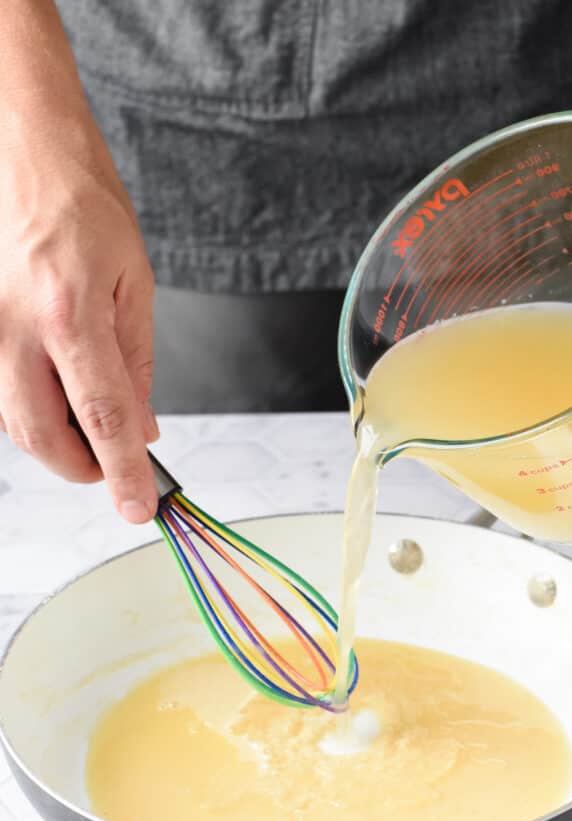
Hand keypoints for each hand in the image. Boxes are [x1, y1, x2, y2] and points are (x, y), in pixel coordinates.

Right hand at [0, 1, 158, 523]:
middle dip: (84, 469)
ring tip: (93, 431)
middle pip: (44, 439)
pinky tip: (57, 397)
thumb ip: (137, 363)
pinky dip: (31, 411)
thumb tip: (142, 427)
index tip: (139, 508)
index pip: (104, 419)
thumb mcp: (134, 281)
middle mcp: (15, 329)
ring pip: (14, 424)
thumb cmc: (81, 200)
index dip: (123, 474)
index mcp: (69, 314)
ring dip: (57, 443)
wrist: (21, 146)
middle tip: (114, 470)